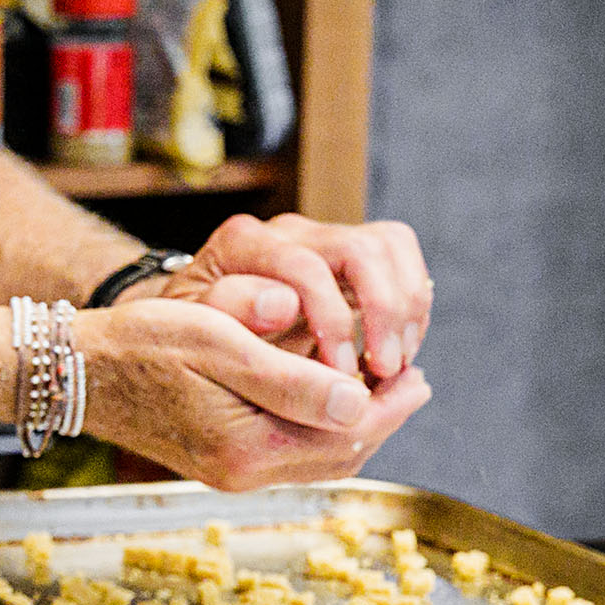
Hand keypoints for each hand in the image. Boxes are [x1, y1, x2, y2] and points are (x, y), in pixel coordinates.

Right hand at [74, 297, 431, 490]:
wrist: (74, 371)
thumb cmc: (137, 343)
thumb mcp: (215, 341)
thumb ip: (288, 375)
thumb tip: (356, 398)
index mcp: (246, 447)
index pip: (346, 432)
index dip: (390, 402)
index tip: (416, 371)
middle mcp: (241, 472)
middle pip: (339, 454)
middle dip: (381, 417)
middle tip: (411, 381)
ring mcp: (228, 472)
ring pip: (317, 457)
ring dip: (352, 424)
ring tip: (378, 389)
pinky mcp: (217, 463)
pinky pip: (289, 454)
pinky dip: (318, 428)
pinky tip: (324, 400)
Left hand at [129, 212, 433, 384]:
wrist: (196, 320)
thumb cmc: (193, 331)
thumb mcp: (192, 328)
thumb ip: (230, 312)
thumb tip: (284, 303)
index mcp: (241, 244)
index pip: (306, 268)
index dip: (334, 322)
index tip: (340, 374)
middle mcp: (285, 230)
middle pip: (361, 248)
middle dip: (383, 312)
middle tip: (384, 371)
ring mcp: (321, 237)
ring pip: (390, 245)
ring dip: (406, 308)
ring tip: (395, 364)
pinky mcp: (351, 253)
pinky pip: (400, 256)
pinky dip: (413, 301)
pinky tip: (400, 347)